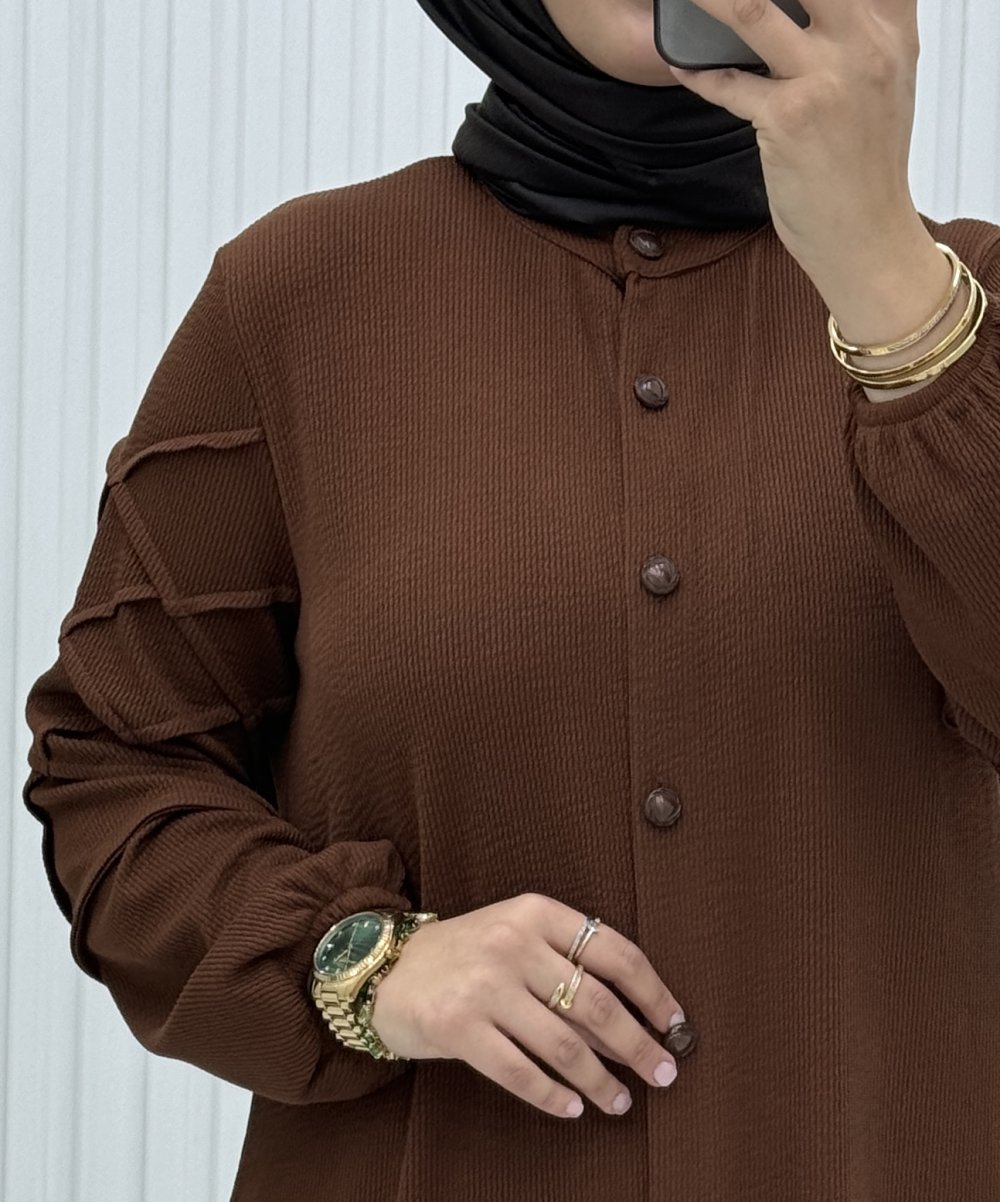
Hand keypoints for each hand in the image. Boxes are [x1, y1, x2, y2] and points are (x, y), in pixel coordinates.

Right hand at [368, 892, 684, 1118]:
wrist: (388, 969)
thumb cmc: (468, 953)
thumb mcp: (517, 935)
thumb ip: (567, 964)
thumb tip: (634, 1022)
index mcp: (536, 912)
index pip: (614, 952)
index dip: (653, 993)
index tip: (676, 1025)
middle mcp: (512, 943)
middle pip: (596, 1003)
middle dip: (639, 1045)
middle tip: (664, 1073)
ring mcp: (483, 986)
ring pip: (564, 1045)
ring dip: (601, 1082)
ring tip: (620, 1102)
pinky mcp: (457, 1028)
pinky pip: (521, 1072)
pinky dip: (554, 1097)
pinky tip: (572, 1107)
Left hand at [670, 0, 921, 277]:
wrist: (869, 238)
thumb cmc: (868, 169)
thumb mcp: (888, 84)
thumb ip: (864, 33)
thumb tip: (822, 10)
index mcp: (891, 30)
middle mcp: (863, 44)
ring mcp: (825, 79)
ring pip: (751, 10)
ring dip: (708, 1)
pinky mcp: (789, 118)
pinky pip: (727, 82)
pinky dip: (698, 73)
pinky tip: (681, 64)